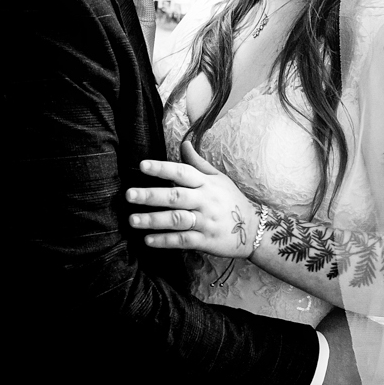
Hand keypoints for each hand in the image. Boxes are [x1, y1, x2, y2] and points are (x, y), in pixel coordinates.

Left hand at [126, 142, 259, 258]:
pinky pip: (183, 240)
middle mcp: (205, 201)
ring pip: (177, 220)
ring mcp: (205, 222)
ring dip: (153, 220)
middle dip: (151, 195)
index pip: (182, 172)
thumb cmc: (231, 201)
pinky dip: (165, 241)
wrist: (254, 229)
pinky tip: (148, 240)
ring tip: (132, 220)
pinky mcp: (205, 240)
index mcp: (206, 184)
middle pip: (176, 196)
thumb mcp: (219, 179)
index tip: (143, 165)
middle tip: (129, 195)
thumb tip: (184, 143)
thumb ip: (198, 163)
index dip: (163, 168)